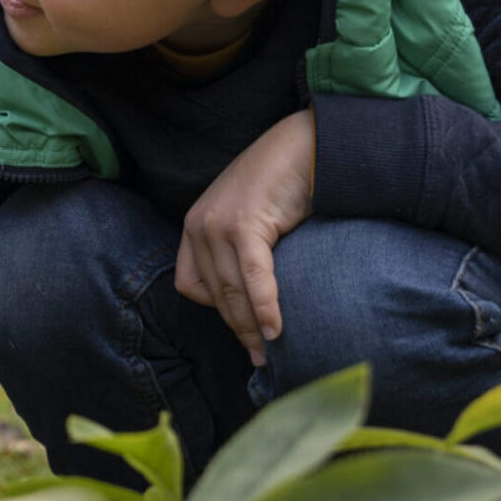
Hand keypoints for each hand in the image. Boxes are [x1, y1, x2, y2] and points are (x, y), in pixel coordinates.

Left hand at [175, 109, 315, 365]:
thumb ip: (242, 253)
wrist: (307, 143)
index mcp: (195, 226)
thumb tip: (254, 302)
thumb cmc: (285, 183)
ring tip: (269, 351)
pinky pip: (253, 278)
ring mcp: (217, 224)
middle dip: (237, 329)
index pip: (192, 285)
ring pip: (231, 291)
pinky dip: (264, 307)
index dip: (217, 312)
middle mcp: (198, 226)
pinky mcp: (243, 224)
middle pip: (213, 294)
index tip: (243, 331)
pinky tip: (275, 329)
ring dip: (251, 327)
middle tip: (260, 357)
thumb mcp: (252, 219)